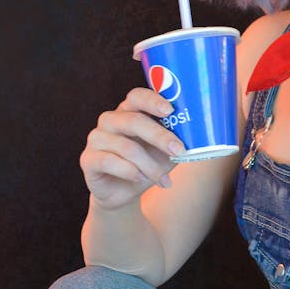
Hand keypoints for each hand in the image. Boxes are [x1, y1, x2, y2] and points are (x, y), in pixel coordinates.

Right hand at [79, 87, 184, 209]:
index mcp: (129, 111)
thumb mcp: (165, 152)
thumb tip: (201, 134)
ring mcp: (96, 138)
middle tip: (179, 150)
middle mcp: (110, 120)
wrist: (125, 192)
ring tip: (163, 179)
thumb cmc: (148, 164)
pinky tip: (140, 179)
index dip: (153, 100)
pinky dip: (129, 171)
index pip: (137, 96)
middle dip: (160, 136)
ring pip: (126, 147)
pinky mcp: (88, 159)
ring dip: (150, 165)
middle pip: (134, 121)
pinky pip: (109, 161)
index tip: (170, 110)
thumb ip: (176, 139)